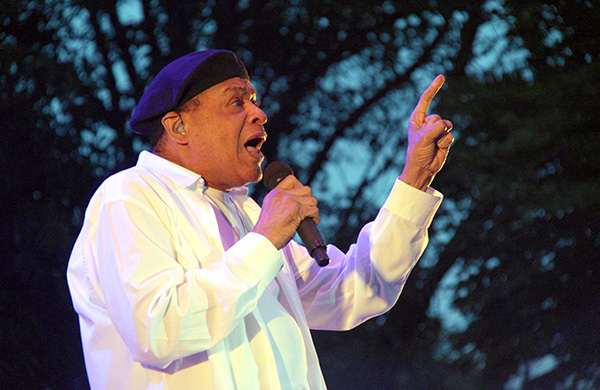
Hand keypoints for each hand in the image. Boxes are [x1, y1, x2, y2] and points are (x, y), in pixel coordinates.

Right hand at [253, 175, 319, 248]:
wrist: (264, 238)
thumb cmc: (267, 230)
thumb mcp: (269, 209)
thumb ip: (279, 202)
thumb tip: (293, 204)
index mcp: (274, 194)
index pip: (291, 179)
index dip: (300, 186)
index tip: (301, 196)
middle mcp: (282, 195)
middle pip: (306, 189)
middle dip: (309, 199)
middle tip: (306, 208)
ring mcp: (290, 201)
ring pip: (312, 200)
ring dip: (313, 209)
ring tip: (309, 216)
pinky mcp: (297, 210)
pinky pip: (314, 210)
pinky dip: (315, 217)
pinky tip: (312, 221)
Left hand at [400, 74, 453, 190]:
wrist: (423, 169)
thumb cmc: (417, 153)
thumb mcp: (424, 137)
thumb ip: (436, 127)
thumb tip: (447, 124)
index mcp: (417, 119)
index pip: (426, 100)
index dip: (434, 88)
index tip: (441, 76)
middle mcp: (427, 123)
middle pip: (438, 117)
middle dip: (435, 129)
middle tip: (428, 140)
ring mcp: (436, 130)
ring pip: (446, 126)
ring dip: (441, 137)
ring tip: (432, 145)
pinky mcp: (444, 138)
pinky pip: (450, 135)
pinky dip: (445, 143)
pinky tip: (438, 149)